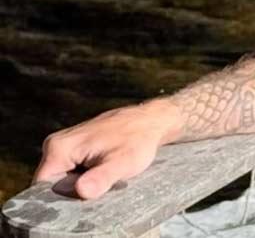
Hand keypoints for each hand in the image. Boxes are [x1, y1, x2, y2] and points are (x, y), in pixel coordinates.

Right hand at [32, 99, 179, 199]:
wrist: (150, 121)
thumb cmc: (138, 140)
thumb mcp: (122, 163)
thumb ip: (101, 178)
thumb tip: (82, 190)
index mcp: (59, 148)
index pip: (41, 188)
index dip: (61, 197)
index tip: (86, 192)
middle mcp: (55, 145)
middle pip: (52, 184)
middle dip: (73, 190)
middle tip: (100, 182)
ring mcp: (64, 145)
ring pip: (63, 178)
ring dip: (81, 183)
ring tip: (104, 173)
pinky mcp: (73, 147)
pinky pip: (71, 170)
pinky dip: (86, 175)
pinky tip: (103, 169)